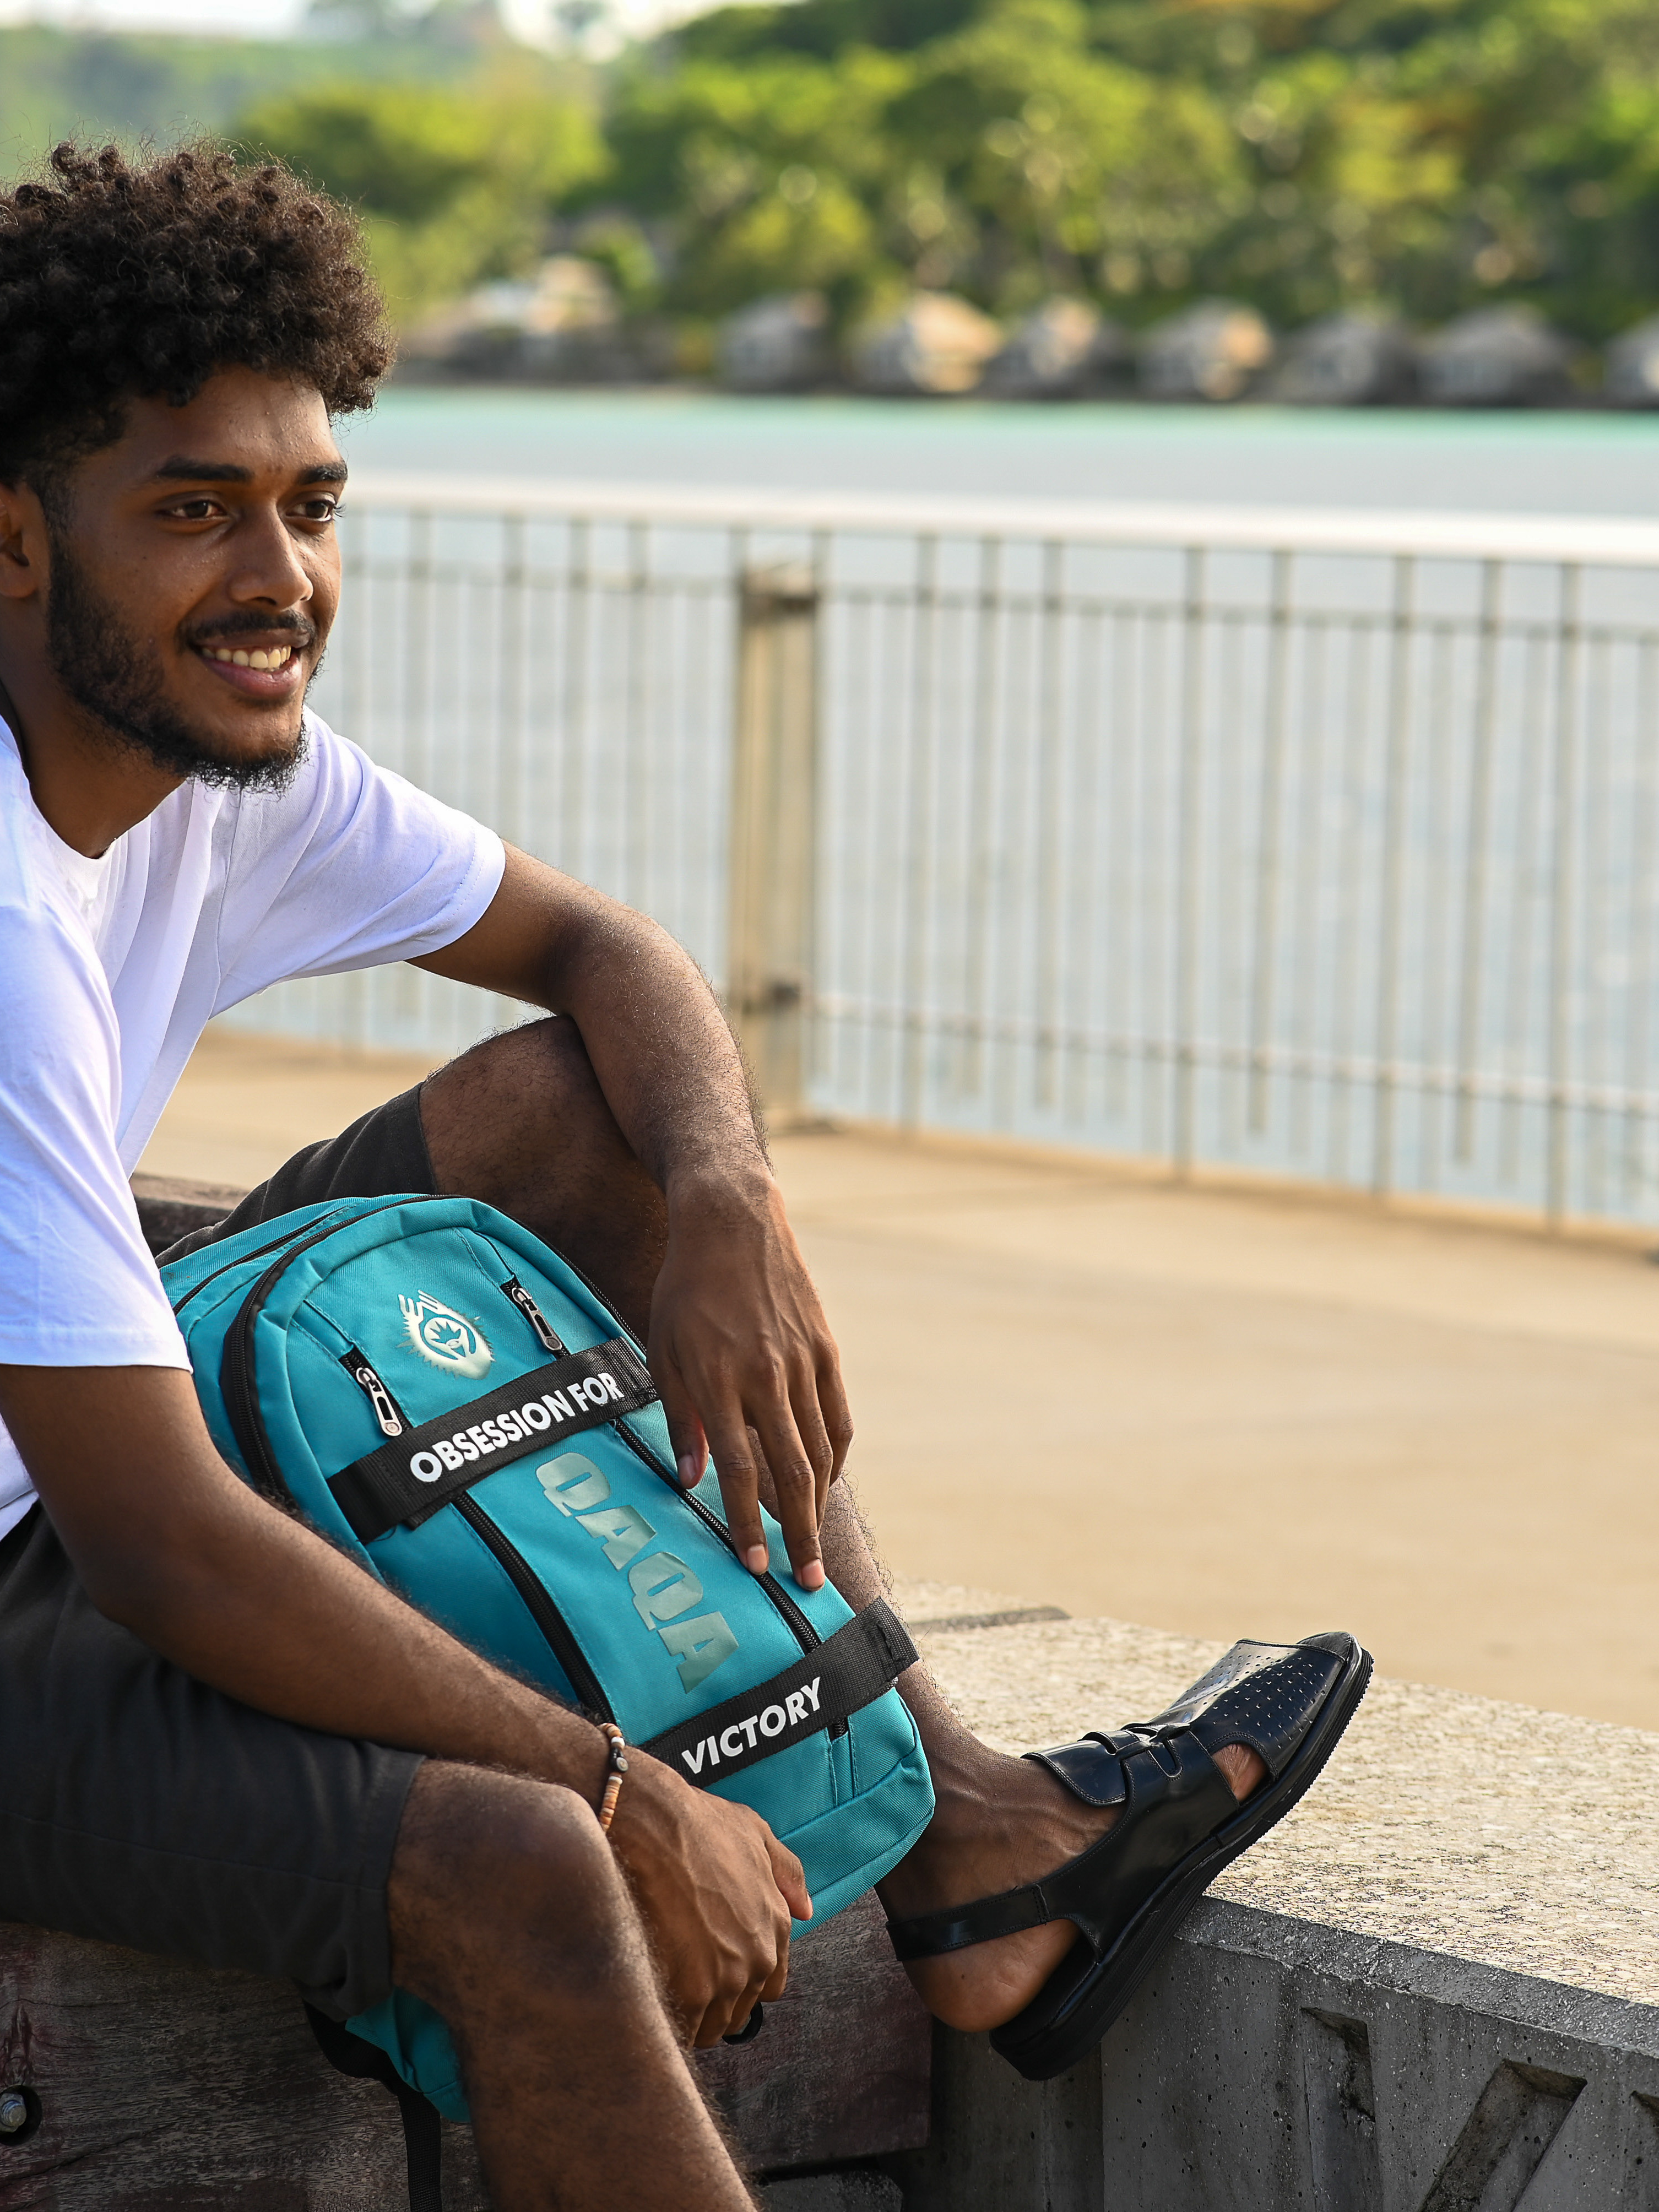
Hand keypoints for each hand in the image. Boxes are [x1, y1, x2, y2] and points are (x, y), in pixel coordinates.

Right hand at [610, 1756, 811, 2045]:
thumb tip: (806, 1909)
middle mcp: (759, 1958)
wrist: (655, 1826)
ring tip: (665, 1991)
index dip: (741, 1980)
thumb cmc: (700, 1824)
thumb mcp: (757, 1834)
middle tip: (683, 1980)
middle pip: (739, 2011)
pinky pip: (685, 2030)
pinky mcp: (691, 1993)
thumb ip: (787, 1874)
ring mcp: (727, 1979)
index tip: (715, 1970)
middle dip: (715, 2001)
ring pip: (712, 2027)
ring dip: (692, 2017)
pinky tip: (653, 1998)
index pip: (770, 1985)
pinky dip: (671, 2022)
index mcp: (776, 1926)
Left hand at [647, 1169, 852, 1589]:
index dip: (748, 1526)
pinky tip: (826, 1480)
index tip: (755, 1569)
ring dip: (819, 1505)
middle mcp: (765, 1377)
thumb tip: (693, 1480)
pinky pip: (837, 1416)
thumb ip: (681, 1419)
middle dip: (798, 1535)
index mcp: (719, 1381)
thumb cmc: (685, 1289)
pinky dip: (835, 1454)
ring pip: (819, 1450)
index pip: (740, 1472)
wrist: (733, 1222)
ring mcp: (802, 1363)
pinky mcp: (826, 1349)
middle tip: (806, 1582)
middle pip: (790, 1474)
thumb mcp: (664, 1350)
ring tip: (816, 1544)